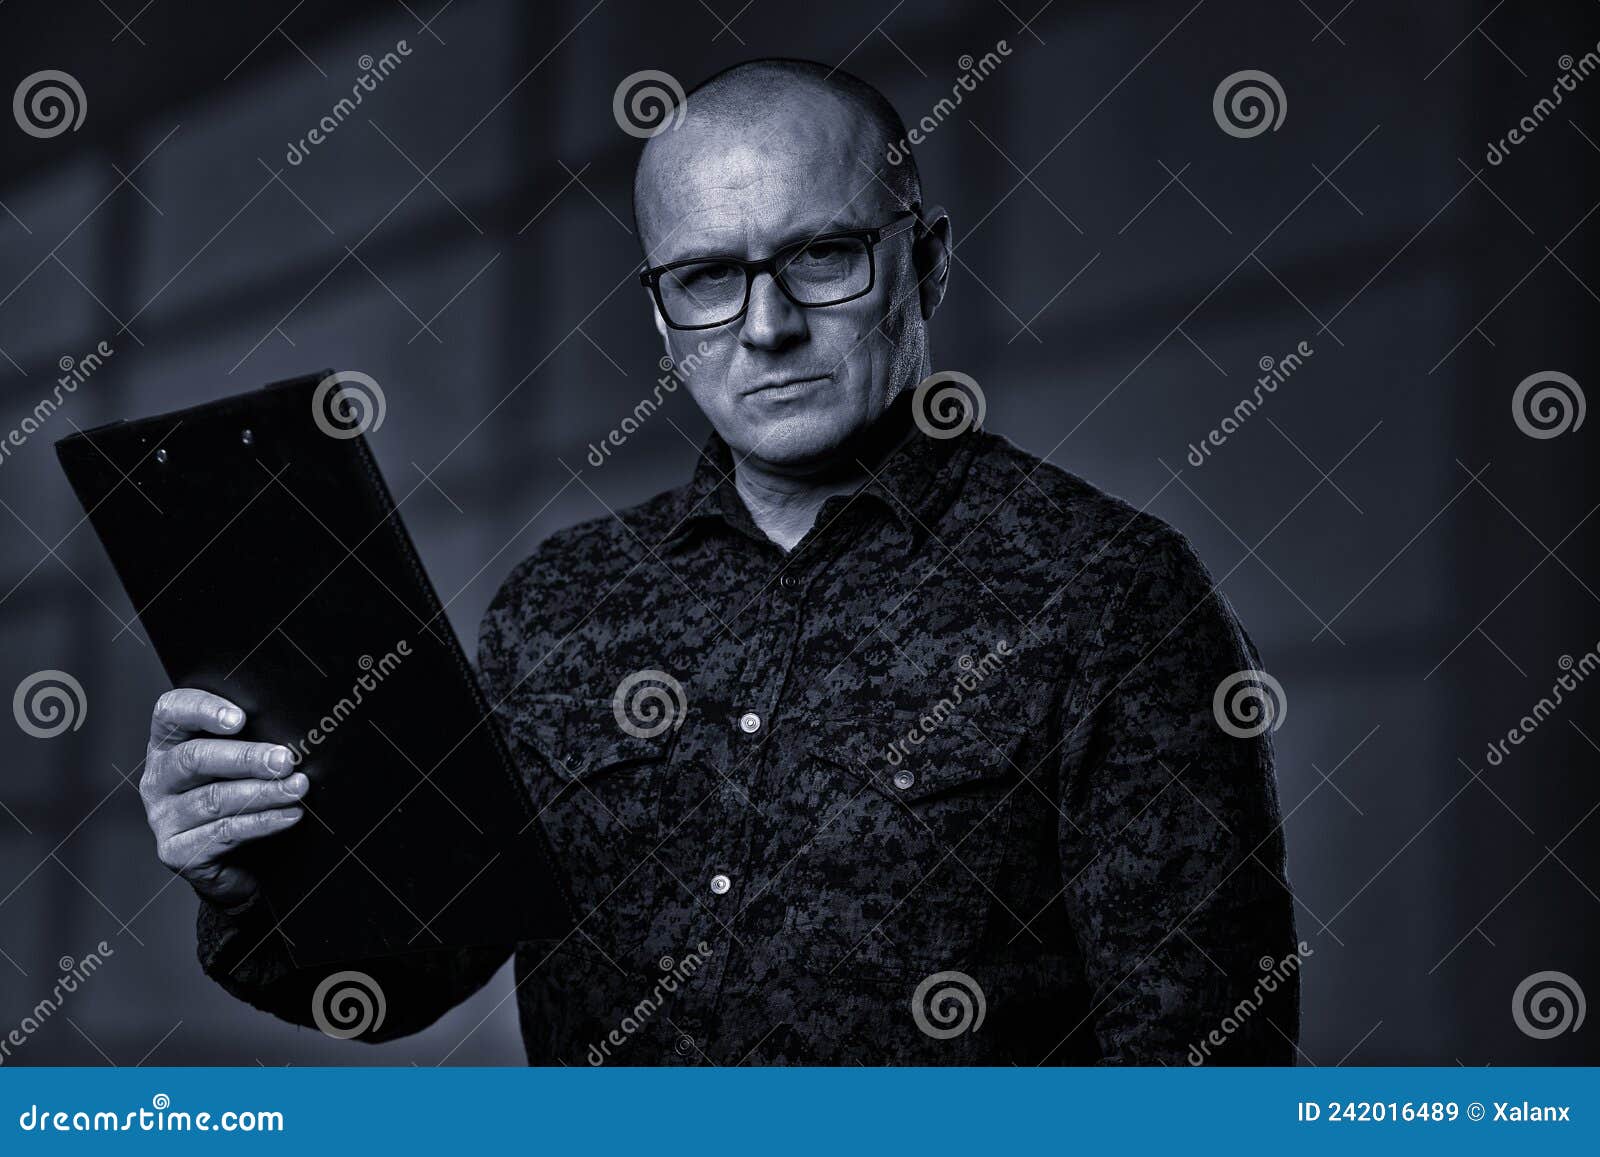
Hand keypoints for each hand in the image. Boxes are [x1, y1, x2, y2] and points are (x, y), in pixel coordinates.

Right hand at [140, 689, 307, 908]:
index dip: (202, 710)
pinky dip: (262, 822)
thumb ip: (252, 740)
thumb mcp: (243, 765)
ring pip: (214, 798)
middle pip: (194, 758)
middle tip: (284, 760)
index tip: (240, 718)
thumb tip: (292, 729)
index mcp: (169, 745)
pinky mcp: (176, 852)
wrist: (241, 863)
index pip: (171, 712)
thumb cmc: (244, 801)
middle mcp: (159, 778)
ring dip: (263, 792)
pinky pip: (223, 832)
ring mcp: (163, 817)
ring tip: (297, 788)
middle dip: (245, 758)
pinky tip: (289, 815)